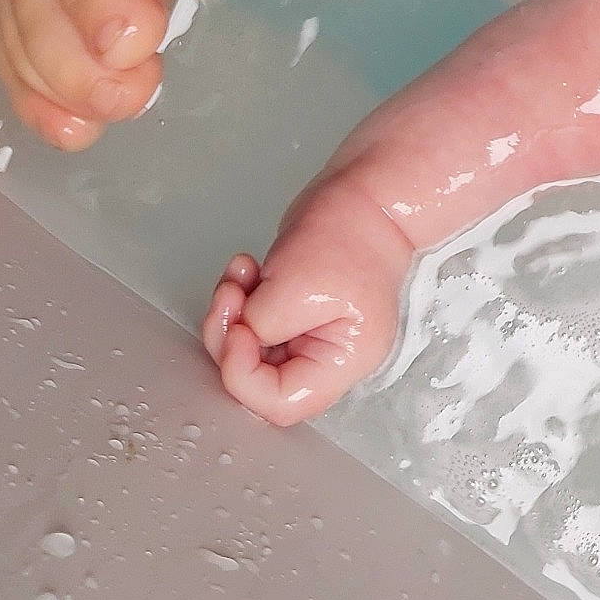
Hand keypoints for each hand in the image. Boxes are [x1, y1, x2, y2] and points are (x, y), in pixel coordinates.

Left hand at [200, 180, 413, 425]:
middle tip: (230, 296)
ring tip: (239, 273)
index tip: (239, 327)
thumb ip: (261, 326)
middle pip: (258, 381)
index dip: (243, 374)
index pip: (279, 403)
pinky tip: (245, 268)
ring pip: (248, 351)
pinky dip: (239, 299)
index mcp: (342, 362)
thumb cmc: (347, 239)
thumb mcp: (297, 287)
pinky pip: (251, 324)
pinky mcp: (292, 313)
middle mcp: (326, 358)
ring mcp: (308, 336)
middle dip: (230, 338)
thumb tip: (240, 337)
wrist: (369, 196)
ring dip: (230, 313)